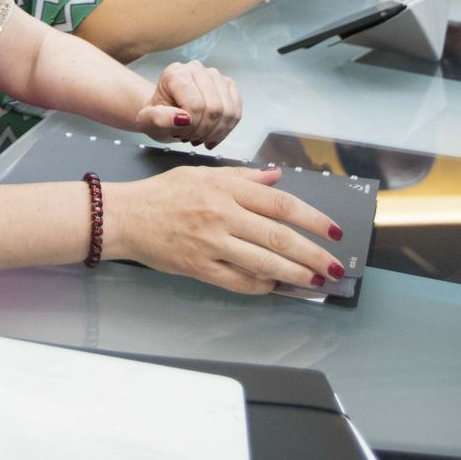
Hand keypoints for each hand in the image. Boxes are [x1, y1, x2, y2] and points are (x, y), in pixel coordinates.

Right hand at [109, 166, 345, 294]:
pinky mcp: (199, 266)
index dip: (313, 219)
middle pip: (279, 237)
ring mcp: (211, 242)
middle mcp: (222, 214)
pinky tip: (275, 285)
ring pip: (264, 262)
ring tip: (316, 280)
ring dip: (295, 274)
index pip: (281, 204)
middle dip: (314, 254)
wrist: (124, 216)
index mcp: (226, 188)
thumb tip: (277, 177)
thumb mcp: (203, 174)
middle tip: (335, 266)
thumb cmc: (163, 194)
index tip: (334, 231)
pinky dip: (261, 285)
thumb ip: (243, 177)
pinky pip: (239, 281)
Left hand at [135, 61, 241, 148]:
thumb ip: (158, 119)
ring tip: (200, 136)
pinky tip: (213, 134)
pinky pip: (236, 112)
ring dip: (215, 132)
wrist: (164, 114)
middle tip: (191, 137)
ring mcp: (215, 75)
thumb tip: (182, 118)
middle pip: (214, 108)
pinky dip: (226, 129)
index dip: (192, 126)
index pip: (195, 104)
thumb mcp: (147, 122)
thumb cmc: (157, 116)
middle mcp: (197, 69)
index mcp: (175, 73)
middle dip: (204, 131)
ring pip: (228, 111)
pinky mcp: (228, 85)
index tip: (180, 133)